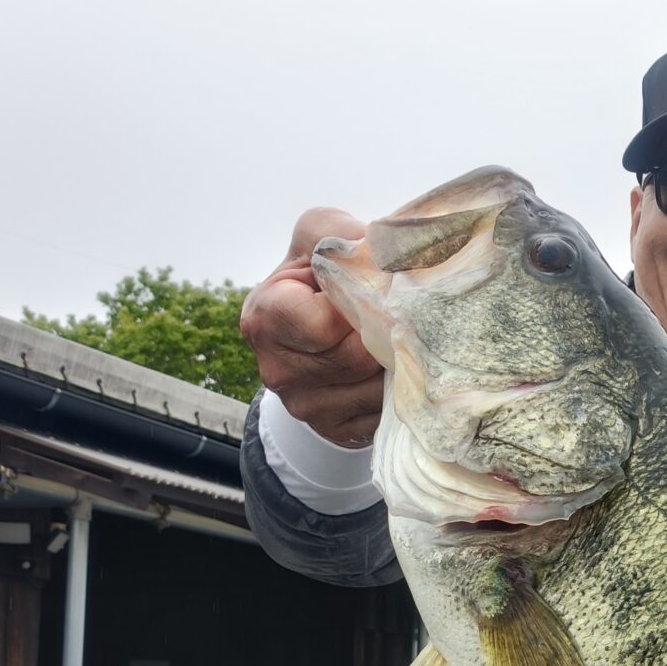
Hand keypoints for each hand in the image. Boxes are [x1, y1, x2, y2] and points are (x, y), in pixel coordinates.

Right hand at [241, 206, 383, 445]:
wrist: (314, 332)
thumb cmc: (316, 279)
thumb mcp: (316, 239)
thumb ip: (337, 233)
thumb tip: (379, 252)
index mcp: (264, 318)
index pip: (325, 324)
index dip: (358, 305)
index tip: (372, 289)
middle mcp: (278, 371)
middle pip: (357, 357)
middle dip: (386, 332)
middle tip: (402, 312)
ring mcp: (306, 408)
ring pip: (375, 388)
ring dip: (399, 362)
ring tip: (400, 337)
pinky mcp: (336, 432)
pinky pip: (384, 414)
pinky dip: (399, 390)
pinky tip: (397, 367)